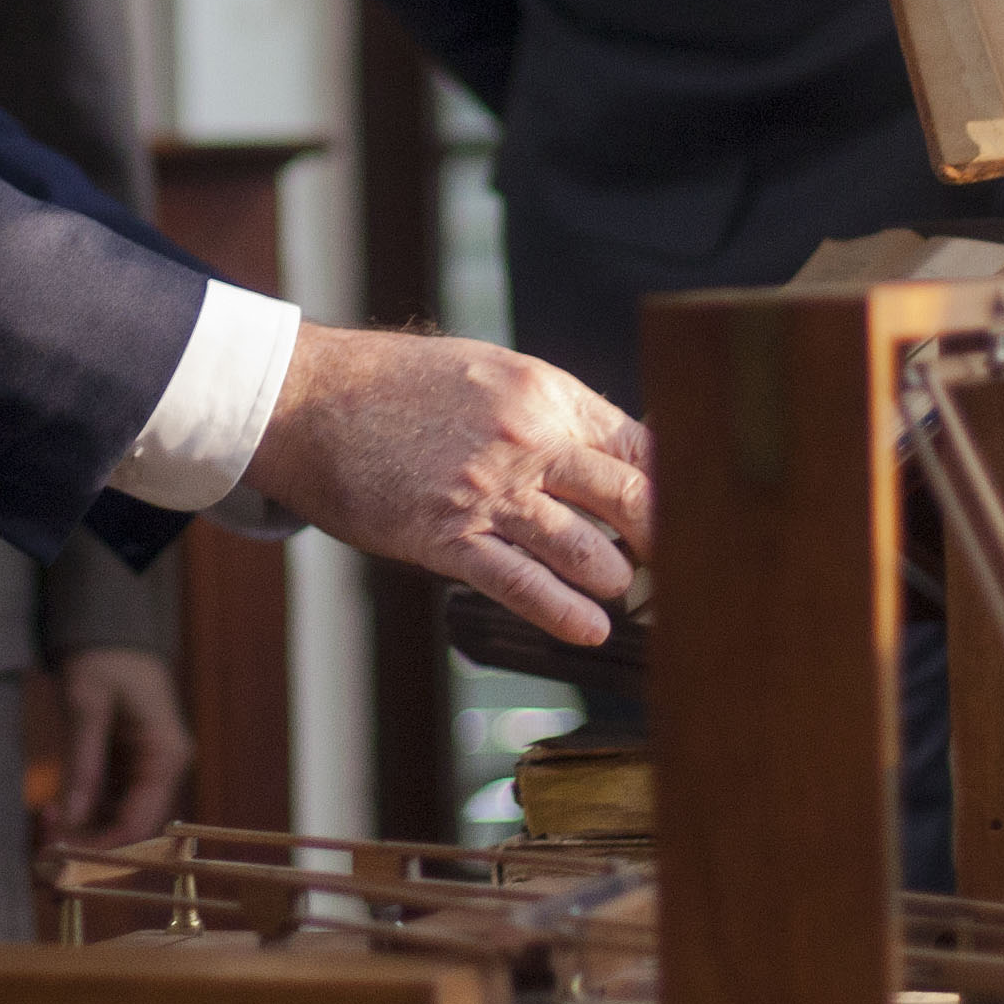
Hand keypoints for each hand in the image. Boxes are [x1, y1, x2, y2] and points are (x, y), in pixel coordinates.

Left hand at [47, 645, 193, 848]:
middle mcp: (163, 769)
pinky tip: (52, 812)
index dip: (104, 849)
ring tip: (42, 825)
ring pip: (116, 822)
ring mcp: (146, 771)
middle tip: (44, 850)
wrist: (110, 630)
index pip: (141, 822)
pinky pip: (106, 806)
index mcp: (166, 754)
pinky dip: (80, 815)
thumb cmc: (105, 658)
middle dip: (89, 845)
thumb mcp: (88, 706)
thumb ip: (83, 763)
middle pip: (130, 829)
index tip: (63, 859)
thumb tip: (71, 818)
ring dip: (81, 833)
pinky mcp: (127, 769)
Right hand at [244, 324, 652, 644]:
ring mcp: (489, 490)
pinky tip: (589, 630)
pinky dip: (565, 614)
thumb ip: (552, 413)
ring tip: (623, 595)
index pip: (642, 447)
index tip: (692, 516)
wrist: (310, 400)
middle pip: (633, 499)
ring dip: (616, 581)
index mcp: (546, 393)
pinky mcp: (447, 537)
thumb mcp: (490, 373)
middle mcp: (529, 439)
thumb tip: (607, 457)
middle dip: (665, 543)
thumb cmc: (398, 386)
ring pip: (589, 550)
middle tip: (680, 570)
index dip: (676, 489)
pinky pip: (522, 584)